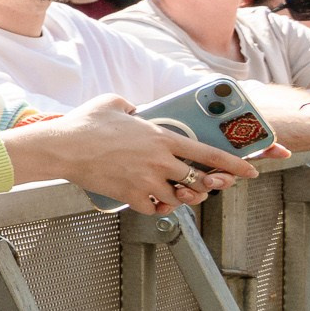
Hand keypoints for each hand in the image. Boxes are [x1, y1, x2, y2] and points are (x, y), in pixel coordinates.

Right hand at [6, 94, 255, 213]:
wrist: (60, 147)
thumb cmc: (83, 124)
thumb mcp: (112, 102)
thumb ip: (133, 105)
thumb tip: (135, 109)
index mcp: (161, 138)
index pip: (209, 153)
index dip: (234, 164)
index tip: (249, 171)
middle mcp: (159, 161)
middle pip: (199, 181)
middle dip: (208, 186)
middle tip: (207, 186)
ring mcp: (145, 180)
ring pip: (178, 197)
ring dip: (180, 197)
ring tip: (175, 192)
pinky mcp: (128, 195)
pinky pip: (153, 207)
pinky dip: (155, 206)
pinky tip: (150, 199)